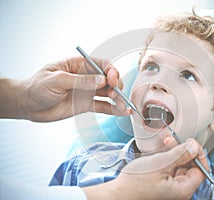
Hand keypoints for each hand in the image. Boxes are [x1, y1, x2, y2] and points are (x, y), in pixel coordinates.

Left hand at [15, 57, 129, 121]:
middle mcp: (86, 77)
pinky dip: (113, 109)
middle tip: (116, 94)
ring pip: (108, 93)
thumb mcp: (58, 80)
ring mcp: (86, 91)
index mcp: (79, 65)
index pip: (101, 64)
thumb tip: (102, 80)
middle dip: (116, 85)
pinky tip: (123, 112)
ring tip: (123, 107)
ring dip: (118, 99)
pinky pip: (102, 106)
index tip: (113, 80)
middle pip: (108, 79)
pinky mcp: (85, 105)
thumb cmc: (37, 87)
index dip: (111, 71)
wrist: (28, 105)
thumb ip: (81, 81)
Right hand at [82, 138, 207, 199]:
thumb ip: (181, 154)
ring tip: (166, 142)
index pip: (201, 170)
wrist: (118, 193)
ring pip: (179, 166)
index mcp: (183, 189)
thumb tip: (195, 147)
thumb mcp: (161, 163)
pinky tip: (161, 150)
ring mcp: (169, 187)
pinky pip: (169, 169)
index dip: (198, 155)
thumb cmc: (136, 183)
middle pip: (190, 167)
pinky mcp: (161, 184)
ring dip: (174, 152)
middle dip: (183, 151)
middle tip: (174, 141)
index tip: (191, 144)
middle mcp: (178, 190)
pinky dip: (167, 158)